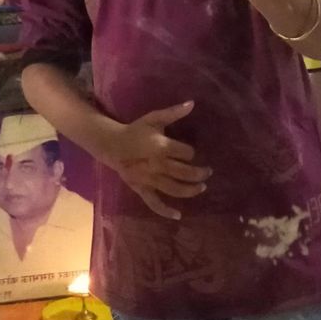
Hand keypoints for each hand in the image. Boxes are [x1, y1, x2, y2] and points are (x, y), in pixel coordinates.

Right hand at [102, 101, 211, 219]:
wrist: (112, 144)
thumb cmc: (136, 130)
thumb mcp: (154, 118)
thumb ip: (174, 112)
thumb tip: (193, 103)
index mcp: (161, 147)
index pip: (186, 153)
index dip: (191, 153)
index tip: (192, 153)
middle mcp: (158, 165)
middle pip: (184, 172)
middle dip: (199, 173)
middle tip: (208, 172)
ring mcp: (150, 180)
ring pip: (174, 189)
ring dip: (190, 190)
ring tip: (202, 188)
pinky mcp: (142, 189)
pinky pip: (154, 203)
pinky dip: (166, 211)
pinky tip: (178, 215)